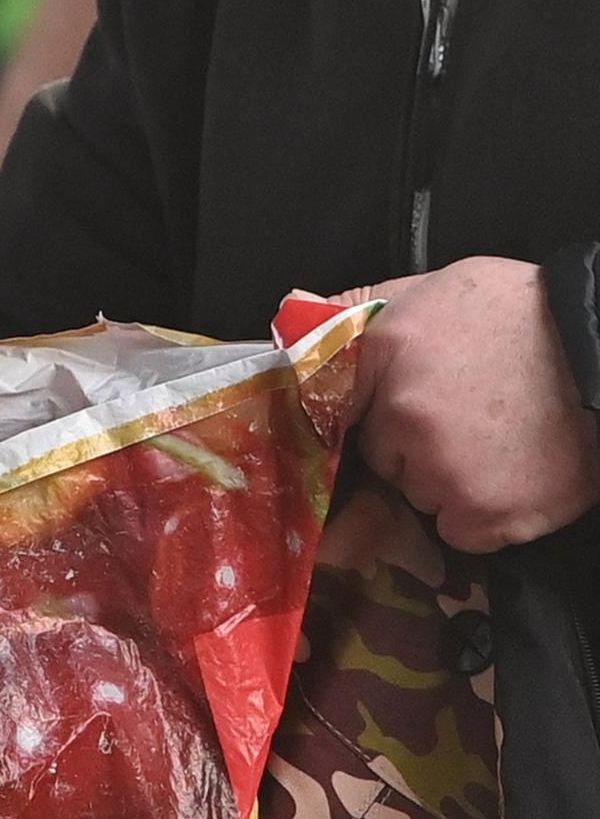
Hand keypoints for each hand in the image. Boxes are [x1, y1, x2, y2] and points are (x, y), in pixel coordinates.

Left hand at [335, 257, 599, 551]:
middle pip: (382, 458)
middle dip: (415, 443)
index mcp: (385, 354)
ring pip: (422, 495)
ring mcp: (444, 474)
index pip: (322, 408)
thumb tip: (292, 313)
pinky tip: (516, 471)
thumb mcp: (435, 287)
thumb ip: (361, 306)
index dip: (349, 417)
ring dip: (452, 478)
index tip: (366, 421)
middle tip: (468, 413)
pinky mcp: (486, 516)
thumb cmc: (525, 314)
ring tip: (500, 438)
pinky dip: (485, 513)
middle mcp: (404, 419)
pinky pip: (462, 531)